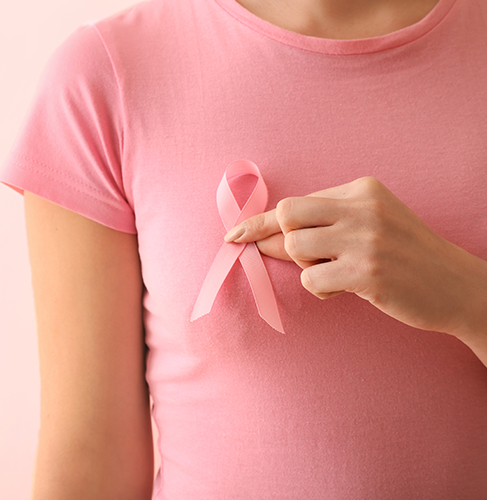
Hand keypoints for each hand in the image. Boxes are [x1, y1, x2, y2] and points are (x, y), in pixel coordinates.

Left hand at [224, 176, 486, 340]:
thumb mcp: (370, 224)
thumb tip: (264, 237)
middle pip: (287, 215)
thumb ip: (324, 223)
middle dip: (279, 240)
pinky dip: (321, 290)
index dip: (261, 221)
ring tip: (334, 272)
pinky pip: (312, 280)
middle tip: (293, 257)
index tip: (235, 233)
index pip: (296, 201)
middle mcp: (363, 208)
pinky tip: (346, 289)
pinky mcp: (366, 273)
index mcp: (361, 189)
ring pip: (295, 247)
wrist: (457, 286)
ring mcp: (365, 239)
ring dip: (306, 267)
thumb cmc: (405, 255)